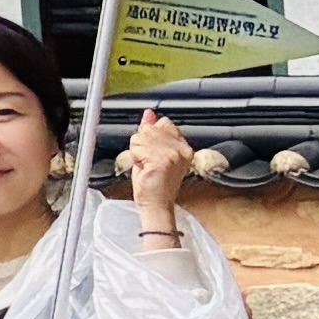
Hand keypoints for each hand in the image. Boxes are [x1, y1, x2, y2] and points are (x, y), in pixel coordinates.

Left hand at [126, 109, 194, 242]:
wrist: (156, 204)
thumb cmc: (154, 183)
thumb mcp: (151, 152)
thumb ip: (151, 131)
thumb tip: (149, 113)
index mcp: (183, 146)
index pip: (164, 123)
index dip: (151, 135)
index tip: (152, 151)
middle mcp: (182, 149)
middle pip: (149, 128)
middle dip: (141, 144)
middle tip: (147, 161)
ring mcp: (174, 154)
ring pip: (141, 137)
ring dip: (137, 152)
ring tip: (146, 165)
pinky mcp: (164, 161)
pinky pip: (138, 148)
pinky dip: (135, 158)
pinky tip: (144, 168)